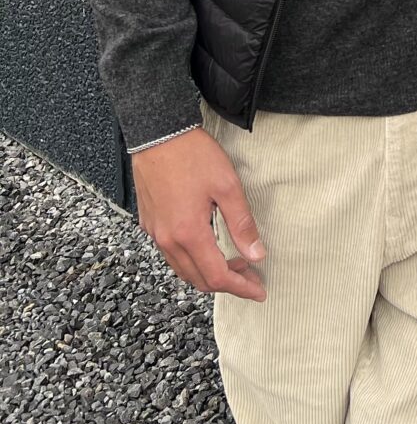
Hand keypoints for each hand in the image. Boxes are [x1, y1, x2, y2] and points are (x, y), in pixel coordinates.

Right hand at [130, 127, 266, 301]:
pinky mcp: (150, 223)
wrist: (158, 133)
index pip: (217, 277)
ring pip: (183, 270)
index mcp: (188, 234)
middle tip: (251, 277)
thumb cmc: (192, 155)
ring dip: (208, 274)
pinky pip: (171, 255)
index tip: (259, 291)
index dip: (240, 287)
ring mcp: (155, 232)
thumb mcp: (227, 186)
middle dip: (227, 284)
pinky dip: (192, 261)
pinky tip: (208, 249)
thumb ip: (242, 224)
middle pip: (198, 279)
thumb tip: (256, 254)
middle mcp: (167, 239)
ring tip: (234, 264)